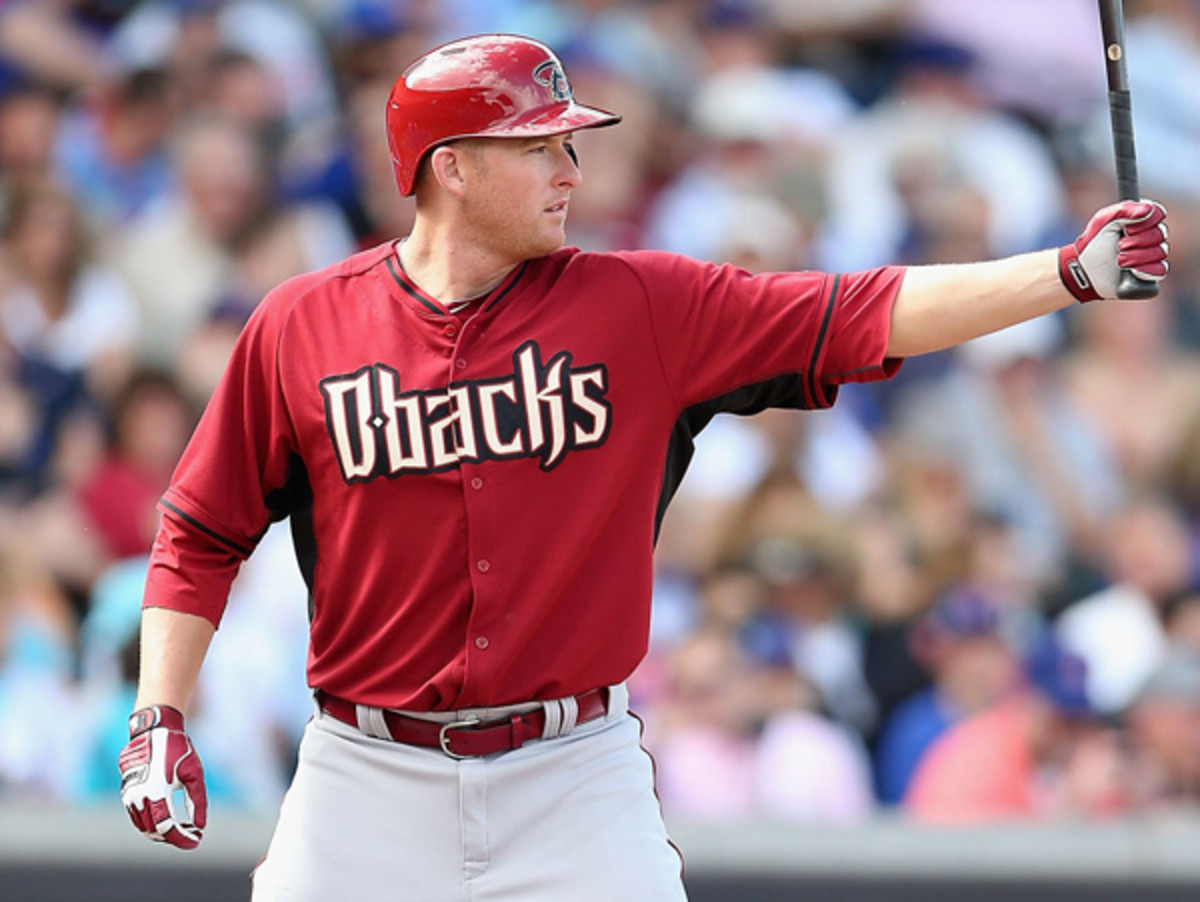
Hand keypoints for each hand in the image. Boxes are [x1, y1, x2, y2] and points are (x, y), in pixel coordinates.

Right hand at [118, 705, 206, 849]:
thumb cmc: (178, 750)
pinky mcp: (126, 792)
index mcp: (156, 792)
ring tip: (182, 829)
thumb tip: (200, 826)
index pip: (167, 827)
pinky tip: (167, 820)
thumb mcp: (194, 774)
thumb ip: (197, 801)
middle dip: (173, 837)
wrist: (154, 730)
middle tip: (192, 835)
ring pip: (143, 826)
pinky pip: (137, 816)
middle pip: (154, 830)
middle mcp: (138, 796)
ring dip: (161, 832)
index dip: (182, 838)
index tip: (197, 840)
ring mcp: (129, 795)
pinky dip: (151, 823)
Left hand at [1058, 199, 1167, 301]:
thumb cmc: (1095, 244)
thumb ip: (1125, 211)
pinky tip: (1132, 271)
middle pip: (1160, 233)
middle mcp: (1150, 235)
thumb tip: (1148, 209)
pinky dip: (1146, 270)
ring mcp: (1153, 255)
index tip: (1127, 228)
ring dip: (1136, 256)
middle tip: (1119, 246)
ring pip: (1160, 252)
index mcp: (1141, 219)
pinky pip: (1161, 270)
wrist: (1086, 271)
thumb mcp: (1103, 221)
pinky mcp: (1152, 273)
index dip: (1145, 221)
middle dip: (1136, 241)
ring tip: (1119, 261)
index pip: (1158, 213)